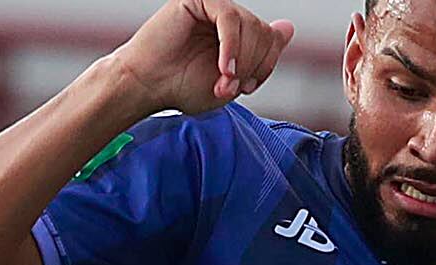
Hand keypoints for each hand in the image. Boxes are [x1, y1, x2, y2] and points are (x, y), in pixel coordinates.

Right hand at [108, 0, 293, 116]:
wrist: (147, 86)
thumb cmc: (181, 87)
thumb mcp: (232, 81)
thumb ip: (261, 57)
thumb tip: (288, 27)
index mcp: (235, 33)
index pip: (272, 39)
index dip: (265, 66)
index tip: (245, 87)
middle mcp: (226, 15)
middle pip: (265, 33)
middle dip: (253, 65)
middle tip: (230, 86)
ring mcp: (213, 5)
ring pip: (250, 26)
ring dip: (241, 60)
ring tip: (222, 81)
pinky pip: (231, 19)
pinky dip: (231, 48)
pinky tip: (223, 69)